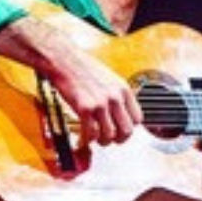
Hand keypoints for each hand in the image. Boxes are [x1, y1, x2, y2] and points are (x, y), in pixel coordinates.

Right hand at [0, 16, 141, 145]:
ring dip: (101, 141)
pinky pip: (90, 133)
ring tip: (94, 138)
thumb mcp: (108, 78)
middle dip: (118, 139)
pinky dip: (86, 140)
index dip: (128, 127)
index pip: (137, 119)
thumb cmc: (82, 67)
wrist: (64, 59)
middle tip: (109, 139)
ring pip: (109, 136)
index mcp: (123, 89)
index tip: (120, 129)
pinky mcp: (84, 108)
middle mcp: (115, 97)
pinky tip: (82, 138)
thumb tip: (118, 114)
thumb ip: (116, 95)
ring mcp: (100, 104)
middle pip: (126, 131)